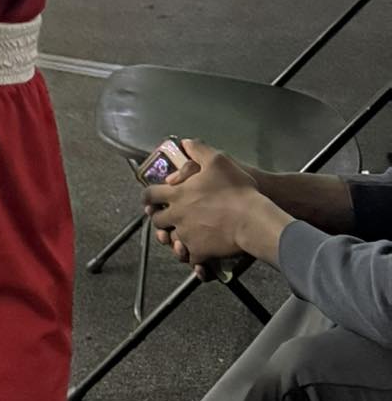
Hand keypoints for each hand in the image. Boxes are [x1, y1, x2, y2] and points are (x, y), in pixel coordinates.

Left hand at [143, 141, 286, 266]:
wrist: (252, 220)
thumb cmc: (236, 189)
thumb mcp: (218, 160)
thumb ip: (198, 150)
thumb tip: (185, 143)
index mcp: (177, 194)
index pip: (150, 195)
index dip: (147, 197)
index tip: (149, 201)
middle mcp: (176, 216)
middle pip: (157, 220)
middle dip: (160, 218)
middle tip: (165, 217)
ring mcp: (186, 236)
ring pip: (171, 240)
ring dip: (173, 237)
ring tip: (179, 236)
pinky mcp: (199, 252)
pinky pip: (189, 257)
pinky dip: (191, 255)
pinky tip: (196, 252)